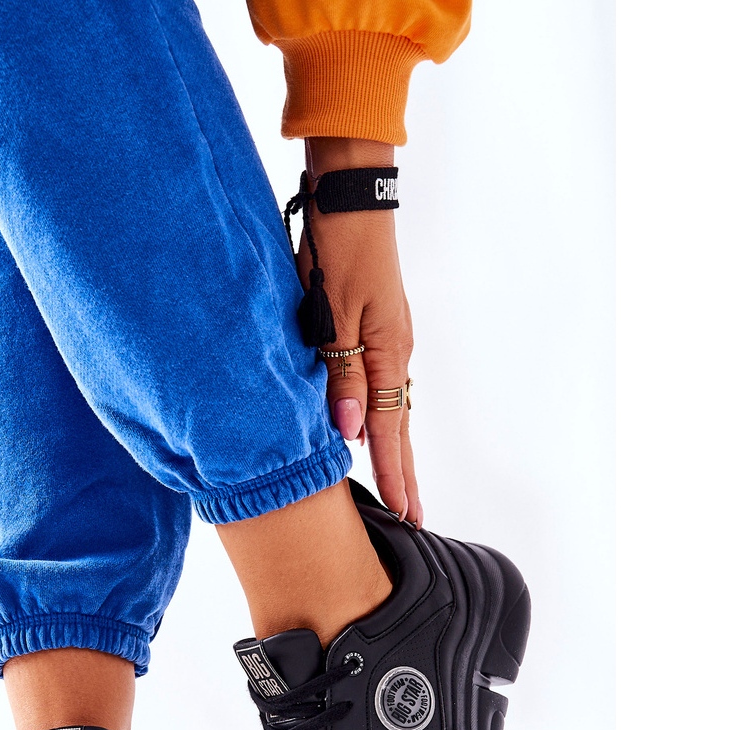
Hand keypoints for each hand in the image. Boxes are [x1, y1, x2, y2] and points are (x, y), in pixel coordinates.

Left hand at [299, 137, 421, 526]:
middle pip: (400, 426)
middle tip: (413, 517)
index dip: (394, 474)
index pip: (392, 429)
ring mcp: (388, 339)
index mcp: (387, 352)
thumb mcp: (332, 314)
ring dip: (395, 451)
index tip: (404, 514)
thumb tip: (352, 432)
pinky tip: (374, 430)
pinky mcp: (376, 327)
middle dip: (405, 474)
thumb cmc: (338, 250)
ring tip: (399, 488)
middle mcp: (394, 351)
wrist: (349, 196)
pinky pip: (381, 385)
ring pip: (392, 408)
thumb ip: (341, 374)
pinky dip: (382, 418)